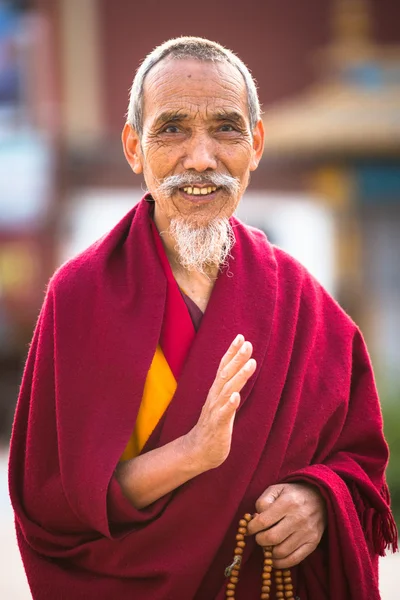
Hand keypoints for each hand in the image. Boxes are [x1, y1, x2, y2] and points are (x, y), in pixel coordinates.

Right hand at [185, 334, 255, 470]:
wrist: (198, 451)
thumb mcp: (224, 403)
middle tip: (247, 343)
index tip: (241, 337)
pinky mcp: (217, 426)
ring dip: (239, 377)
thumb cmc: (214, 426)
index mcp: (217, 391)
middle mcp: (214, 397)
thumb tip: (240, 371)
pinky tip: (236, 396)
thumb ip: (230, 387)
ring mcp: (215, 411)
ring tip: (250, 364)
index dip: (231, 352)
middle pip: (225, 374)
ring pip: (227, 390)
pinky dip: (229, 404)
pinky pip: (223, 414)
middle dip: (236, 358)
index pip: (224, 367)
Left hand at [247, 483, 326, 568]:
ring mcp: (307, 532)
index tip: (249, 529)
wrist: (320, 498)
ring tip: (268, 545)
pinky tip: (275, 557)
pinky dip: (281, 563)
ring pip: (281, 551)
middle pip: (271, 538)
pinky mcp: (313, 543)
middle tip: (259, 537)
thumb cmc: (293, 494)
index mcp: (287, 502)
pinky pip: (294, 560)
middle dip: (260, 540)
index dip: (251, 528)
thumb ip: (263, 501)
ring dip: (269, 552)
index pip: (263, 522)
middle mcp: (298, 518)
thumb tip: (255, 518)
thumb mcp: (277, 489)